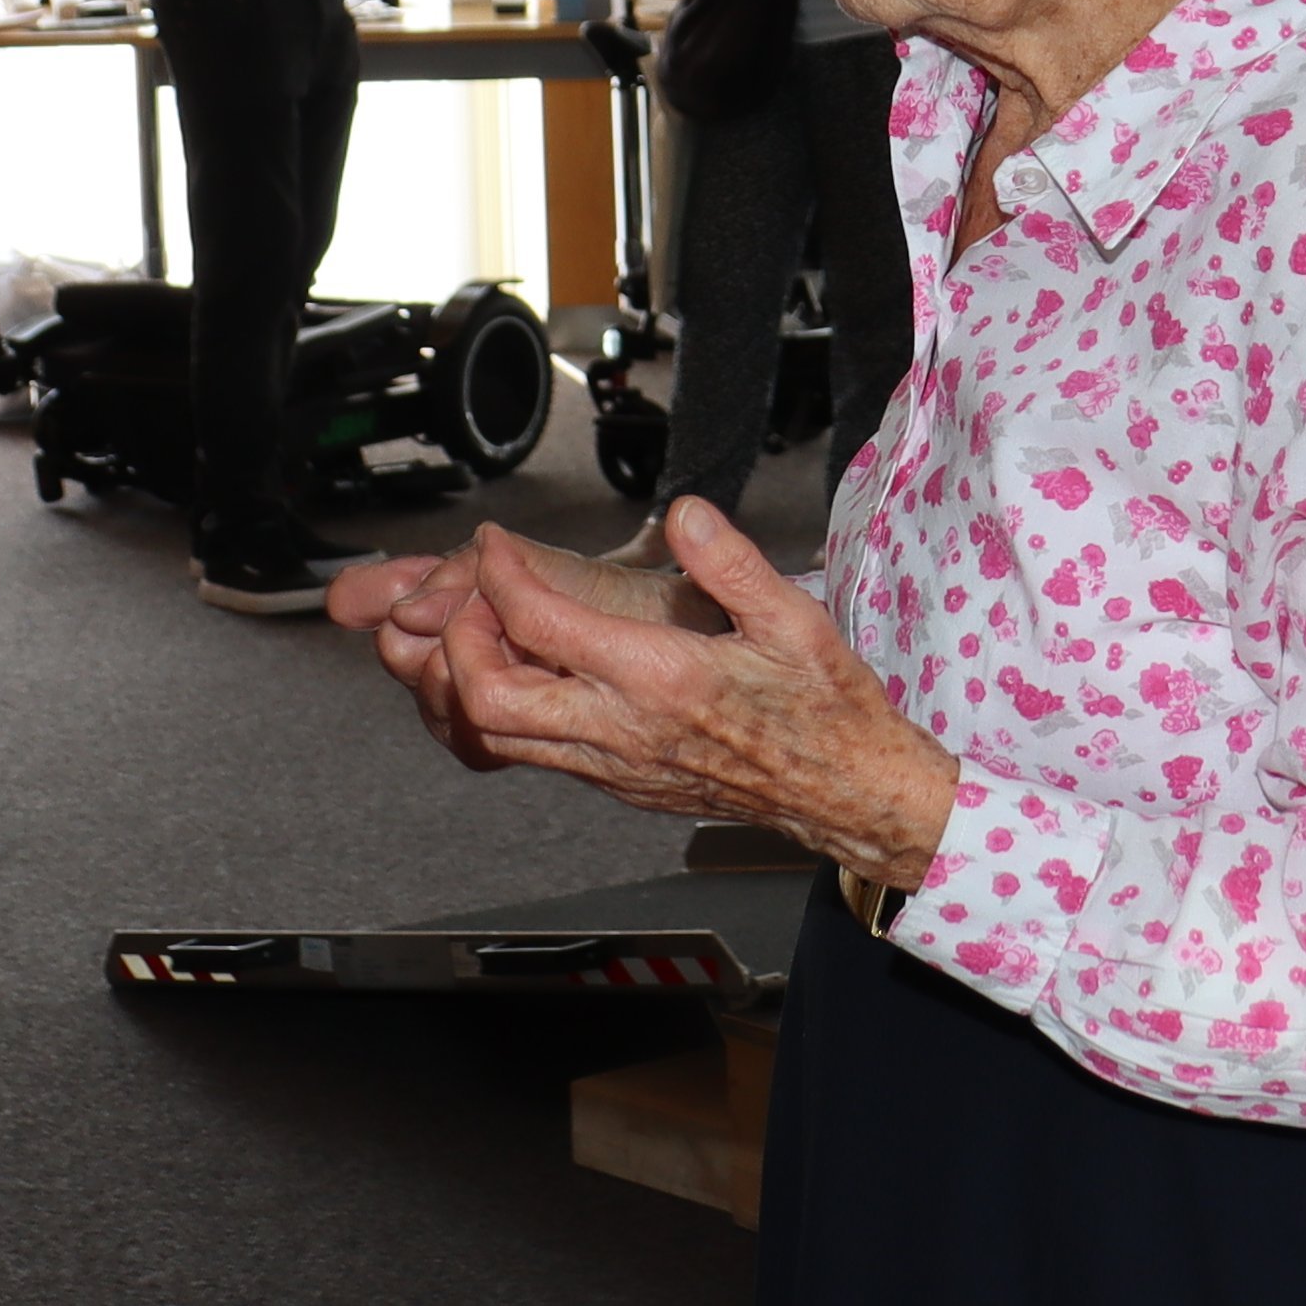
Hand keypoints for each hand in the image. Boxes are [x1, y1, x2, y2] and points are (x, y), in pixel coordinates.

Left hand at [344, 506, 961, 874]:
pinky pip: (530, 753)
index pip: (539, 623)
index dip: (499, 574)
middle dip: (460, 638)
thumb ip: (732, 560)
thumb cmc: (825, 711)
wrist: (845, 792)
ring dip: (473, 680)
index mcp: (660, 677)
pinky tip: (531, 673)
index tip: (496, 546)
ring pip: (495, 735)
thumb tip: (686, 513)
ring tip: (492, 633)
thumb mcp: (795, 619)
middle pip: (487, 695)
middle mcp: (623, 728)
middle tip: (479, 597)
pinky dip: (504, 710)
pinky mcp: (616, 784)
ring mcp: (612, 765)